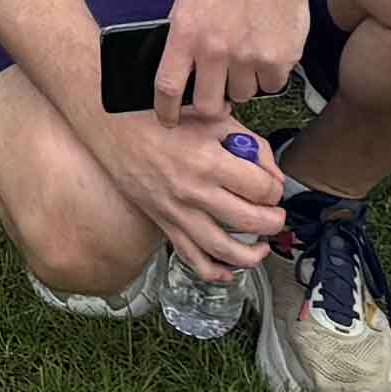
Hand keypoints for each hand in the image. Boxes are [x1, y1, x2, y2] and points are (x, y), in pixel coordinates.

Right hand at [95, 102, 292, 291]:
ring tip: (263, 245)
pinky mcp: (164, 224)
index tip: (272, 186)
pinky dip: (214, 272)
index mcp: (209, 161)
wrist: (115, 128)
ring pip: (224, 250)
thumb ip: (250, 145)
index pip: (262, 188)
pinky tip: (230, 271)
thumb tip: (273, 175)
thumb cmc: (164, 119)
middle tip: (276, 215)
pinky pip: (191, 258)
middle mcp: (194, 192)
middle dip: (273, 221)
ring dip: (252, 254)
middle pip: (251, 221)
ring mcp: (177, 213)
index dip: (276, 189)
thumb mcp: (213, 120)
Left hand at [162, 0, 327, 121]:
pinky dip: (270, 75)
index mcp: (187, 33)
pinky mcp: (278, 61)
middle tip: (218, 96)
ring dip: (244, 83)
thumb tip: (175, 64)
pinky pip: (271, 86)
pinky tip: (268, 48)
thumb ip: (180, 31)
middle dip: (212, 107)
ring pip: (242, 95)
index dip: (166, 110)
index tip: (168, 121)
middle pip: (208, 105)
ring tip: (247, 54)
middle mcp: (215, 49)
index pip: (168, 85)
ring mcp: (247, 56)